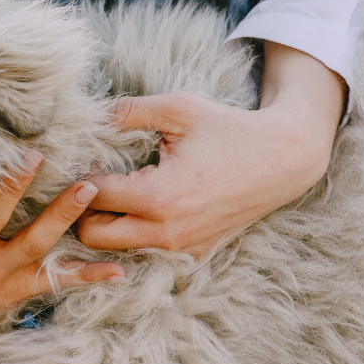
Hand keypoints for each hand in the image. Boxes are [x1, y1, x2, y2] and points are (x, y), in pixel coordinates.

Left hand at [81, 42, 344, 257]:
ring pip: (116, 249)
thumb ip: (127, 111)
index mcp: (158, 197)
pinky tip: (139, 206)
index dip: (79, 176)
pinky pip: (145, 252)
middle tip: (94, 180)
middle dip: (83, 209)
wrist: (284, 160)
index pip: (91, 196)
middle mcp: (167, 233)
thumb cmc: (229, 129)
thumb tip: (87, 112)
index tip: (83, 158)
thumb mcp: (177, 109)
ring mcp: (181, 249)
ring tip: (113, 192)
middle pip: (92, 236)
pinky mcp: (193, 254)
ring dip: (107, 224)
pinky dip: (134, 234)